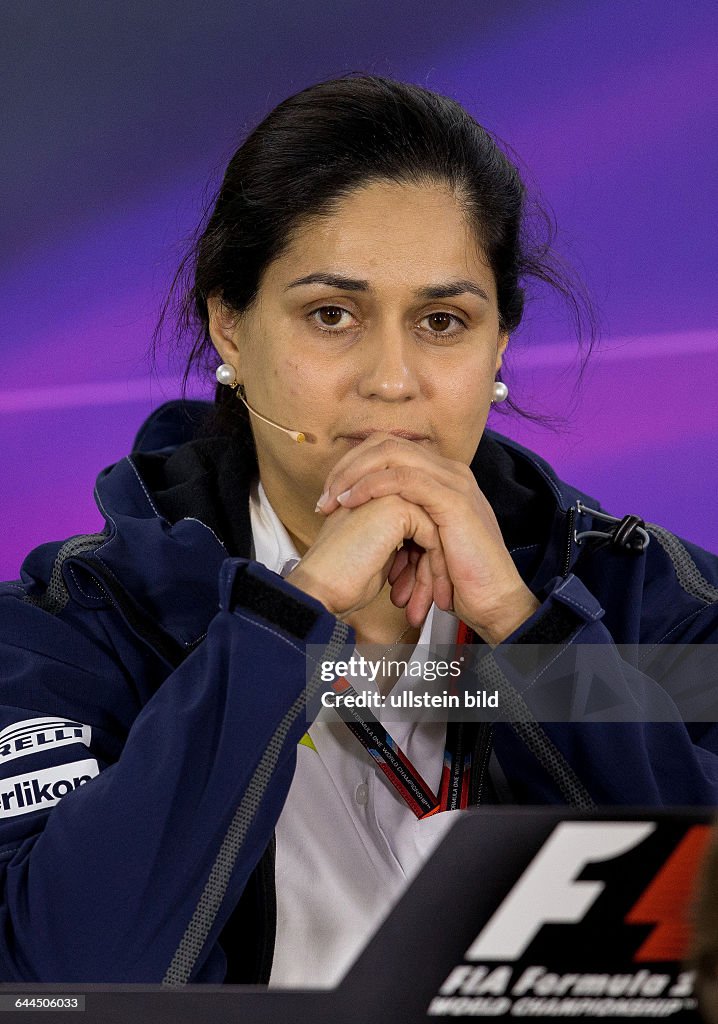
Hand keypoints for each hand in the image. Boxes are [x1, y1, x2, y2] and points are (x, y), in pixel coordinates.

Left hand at [315, 434, 539, 643]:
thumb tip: (364, 519)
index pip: (389, 448)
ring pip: (391, 454)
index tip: (330, 495)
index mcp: (442, 477)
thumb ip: (402, 521)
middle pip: (386, 444)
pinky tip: (351, 502)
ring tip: (332, 501)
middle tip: (324, 497)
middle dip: (348, 467)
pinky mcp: (453, 500)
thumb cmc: (459, 580)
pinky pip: (404, 479)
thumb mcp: (423, 543)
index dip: (354, 466)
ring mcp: (454, 482)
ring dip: (354, 475)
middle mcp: (449, 472)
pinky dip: (371, 486)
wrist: (493, 602)